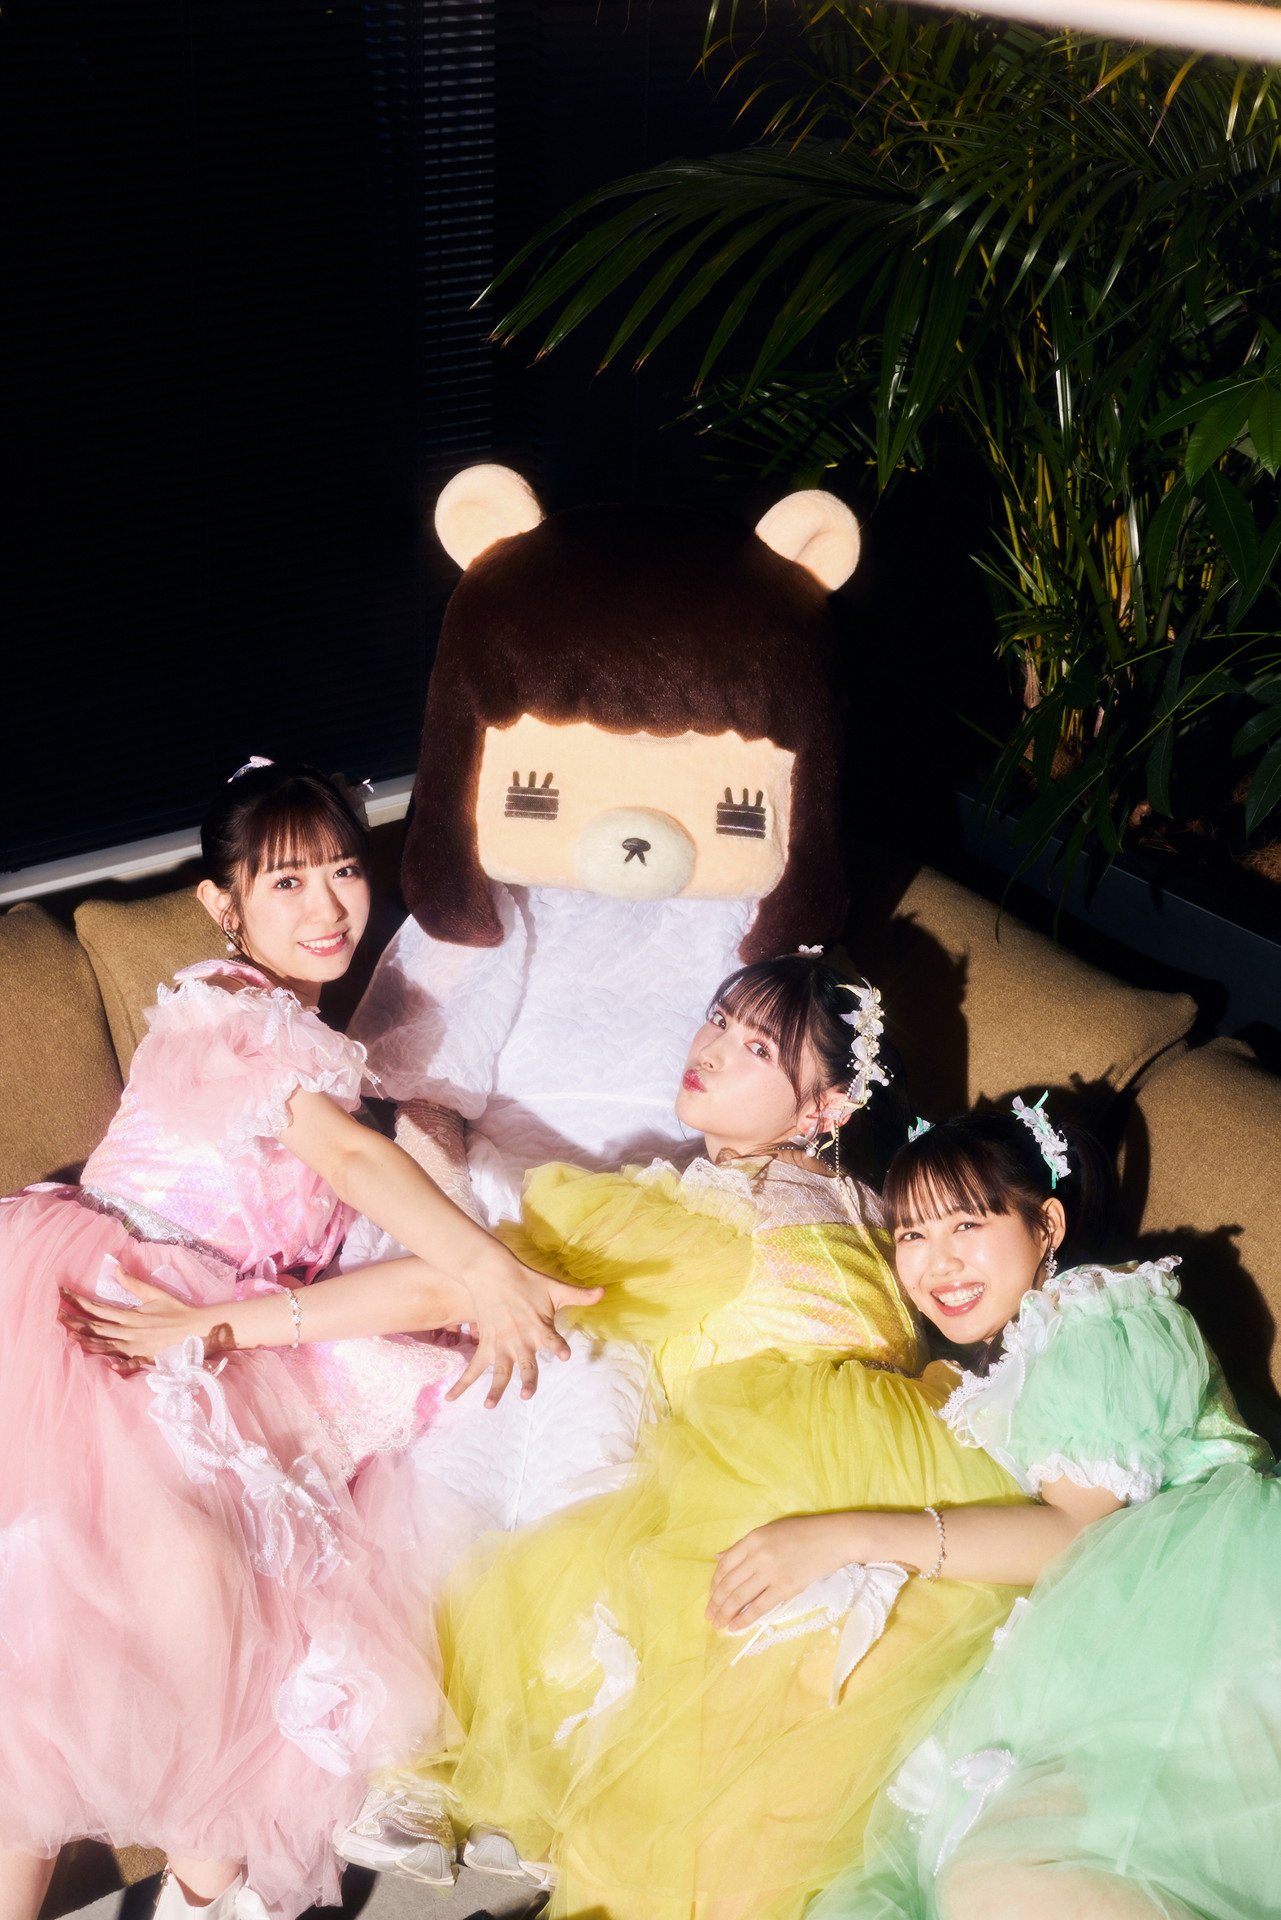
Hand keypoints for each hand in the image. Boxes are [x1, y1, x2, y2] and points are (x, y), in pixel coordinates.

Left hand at [58, 1271, 215, 1366]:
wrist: (199, 1329)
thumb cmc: (178, 1311)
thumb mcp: (155, 1294)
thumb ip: (133, 1283)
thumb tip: (116, 1267)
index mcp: (130, 1315)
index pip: (98, 1307)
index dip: (79, 1301)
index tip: (63, 1293)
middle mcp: (129, 1331)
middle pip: (96, 1326)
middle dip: (74, 1320)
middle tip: (56, 1315)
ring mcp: (136, 1347)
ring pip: (105, 1345)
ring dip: (85, 1341)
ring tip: (67, 1336)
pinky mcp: (145, 1359)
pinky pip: (129, 1364)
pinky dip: (119, 1365)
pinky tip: (108, 1366)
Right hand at [447, 1255, 602, 1407]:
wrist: (492, 1272)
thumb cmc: (527, 1281)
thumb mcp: (555, 1288)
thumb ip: (579, 1295)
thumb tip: (605, 1292)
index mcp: (539, 1327)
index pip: (553, 1339)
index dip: (559, 1347)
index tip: (564, 1356)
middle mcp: (520, 1339)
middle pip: (525, 1363)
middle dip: (527, 1379)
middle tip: (526, 1393)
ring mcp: (501, 1344)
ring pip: (499, 1371)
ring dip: (495, 1388)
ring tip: (490, 1405)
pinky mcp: (486, 1344)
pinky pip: (474, 1367)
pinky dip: (462, 1383)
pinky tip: (451, 1398)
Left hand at [707, 1513, 862, 1630]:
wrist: (833, 1538)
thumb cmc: (802, 1533)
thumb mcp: (769, 1532)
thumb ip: (743, 1547)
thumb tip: (719, 1558)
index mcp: (752, 1539)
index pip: (724, 1565)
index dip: (714, 1584)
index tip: (711, 1597)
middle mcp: (757, 1555)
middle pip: (728, 1584)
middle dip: (716, 1603)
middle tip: (709, 1616)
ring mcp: (771, 1572)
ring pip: (739, 1597)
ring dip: (725, 1613)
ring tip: (718, 1624)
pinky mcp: (785, 1587)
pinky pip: (759, 1607)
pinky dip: (744, 1619)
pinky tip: (735, 1627)